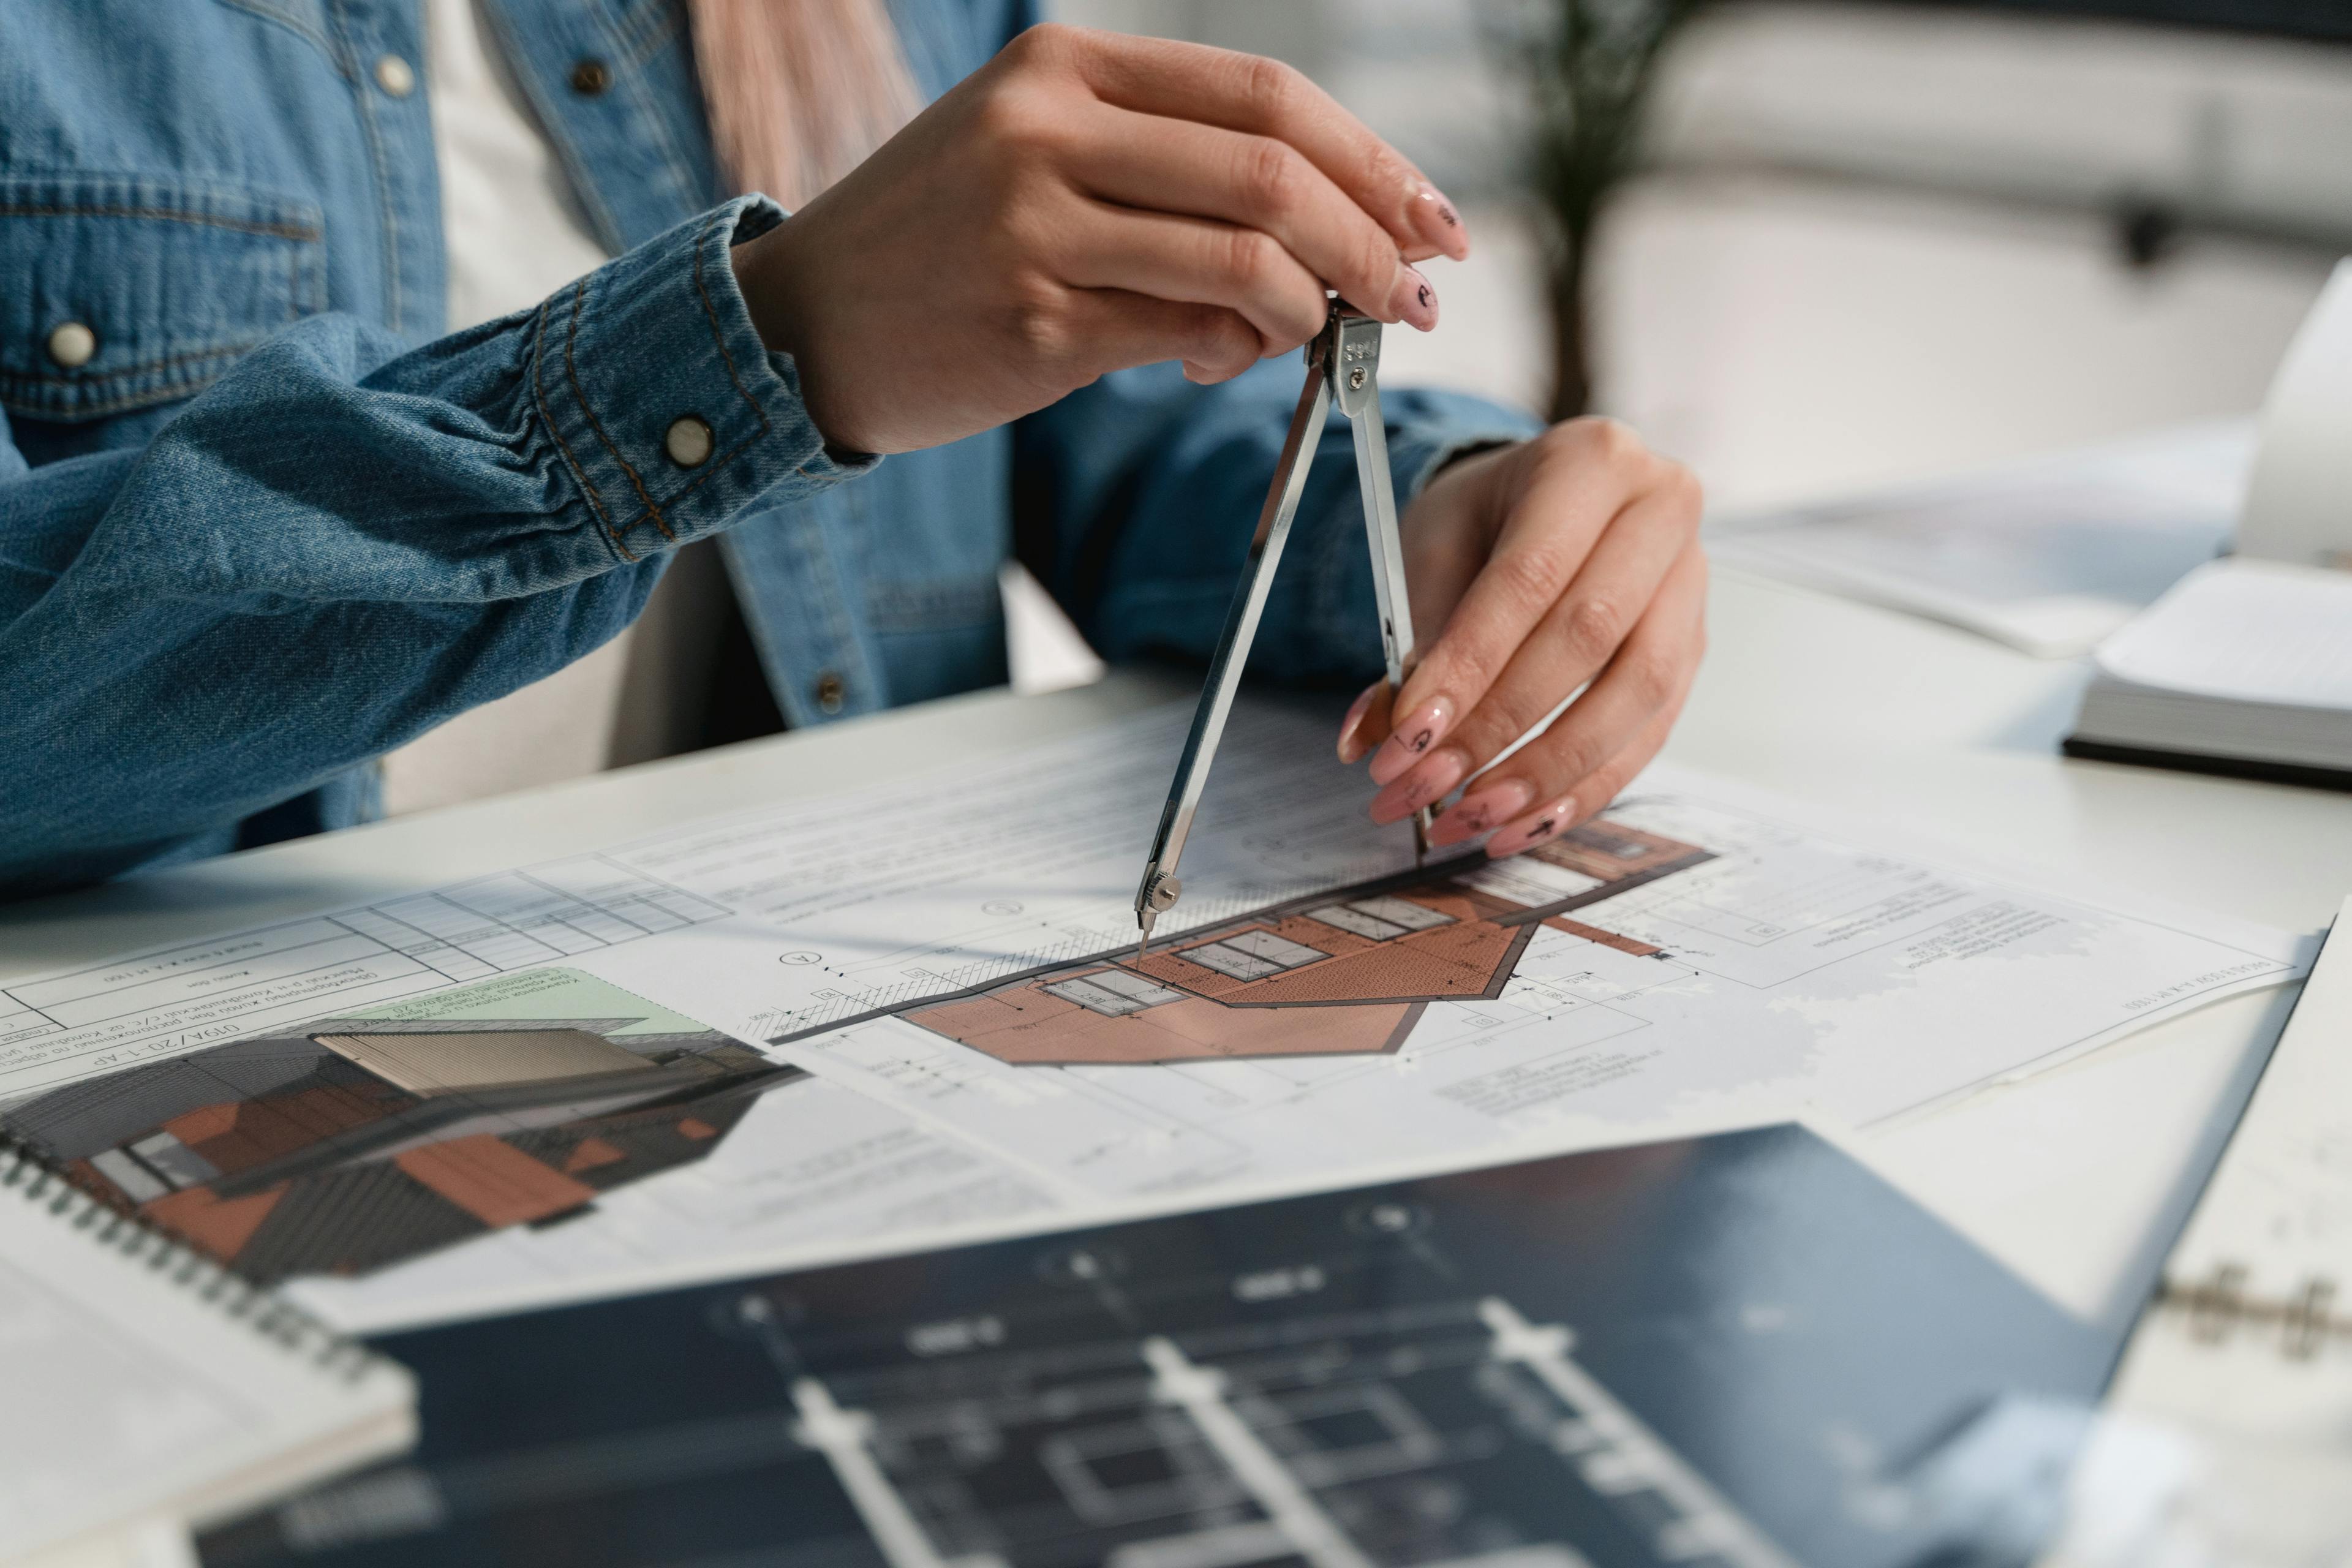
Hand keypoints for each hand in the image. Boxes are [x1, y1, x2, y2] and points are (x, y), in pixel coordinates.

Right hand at [729, 24, 1466, 453]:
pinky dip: (1233, 353)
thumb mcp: (1039, 155)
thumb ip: (1171, 172)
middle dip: (1372, 243)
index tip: (1431, 220)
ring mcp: (1034, 226)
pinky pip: (1185, 332)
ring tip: (1310, 337)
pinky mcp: (1029, 323)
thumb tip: (1325, 238)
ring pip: (1244, 261)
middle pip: (1274, 172)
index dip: (1372, 161)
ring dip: (1312, 312)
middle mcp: (1049, 131)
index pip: (1267, 96)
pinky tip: (1217, 360)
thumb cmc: (941, 242)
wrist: (802, 323)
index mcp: (1068, 68)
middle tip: (1412, 298)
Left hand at [1336, 421, 1705, 856]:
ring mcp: (1690, 584)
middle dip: (1500, 728)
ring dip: (1547, 773)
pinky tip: (1523, 823)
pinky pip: (1650, 732)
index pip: (1531, 576)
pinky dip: (1584, 788)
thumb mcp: (1437, 547)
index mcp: (1593, 462)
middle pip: (1590, 638)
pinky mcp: (1692, 647)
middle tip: (1426, 785)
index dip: (1470, 665)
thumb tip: (1376, 737)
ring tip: (1470, 818)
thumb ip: (1415, 639)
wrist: (1542, 499)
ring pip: (1634, 695)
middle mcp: (1661, 512)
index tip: (1409, 734)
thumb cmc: (1488, 516)